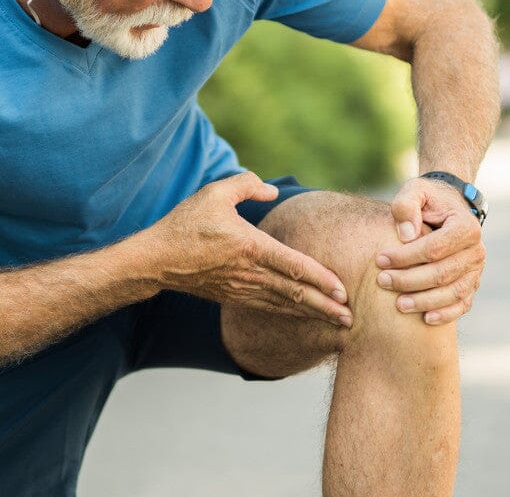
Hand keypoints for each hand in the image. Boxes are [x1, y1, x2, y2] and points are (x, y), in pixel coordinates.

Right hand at [148, 172, 352, 327]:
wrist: (157, 259)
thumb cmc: (186, 224)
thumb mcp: (215, 193)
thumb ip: (247, 184)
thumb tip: (272, 190)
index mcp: (251, 247)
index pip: (294, 266)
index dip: (321, 279)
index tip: (343, 290)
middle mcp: (250, 273)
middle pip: (296, 293)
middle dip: (326, 307)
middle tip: (352, 318)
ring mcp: (242, 288)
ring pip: (286, 305)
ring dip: (313, 315)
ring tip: (338, 324)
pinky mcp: (234, 296)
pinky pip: (269, 307)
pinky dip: (292, 314)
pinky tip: (304, 316)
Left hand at [375, 177, 485, 325]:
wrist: (447, 207)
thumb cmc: (427, 199)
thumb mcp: (415, 191)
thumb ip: (406, 205)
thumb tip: (406, 235)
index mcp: (466, 226)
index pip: (434, 248)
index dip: (406, 256)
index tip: (380, 259)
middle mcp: (477, 251)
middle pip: (442, 273)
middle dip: (409, 280)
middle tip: (382, 281)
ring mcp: (476, 270)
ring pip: (453, 292)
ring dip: (424, 301)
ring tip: (398, 305)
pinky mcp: (472, 284)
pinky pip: (462, 304)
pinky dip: (446, 314)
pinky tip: (425, 318)